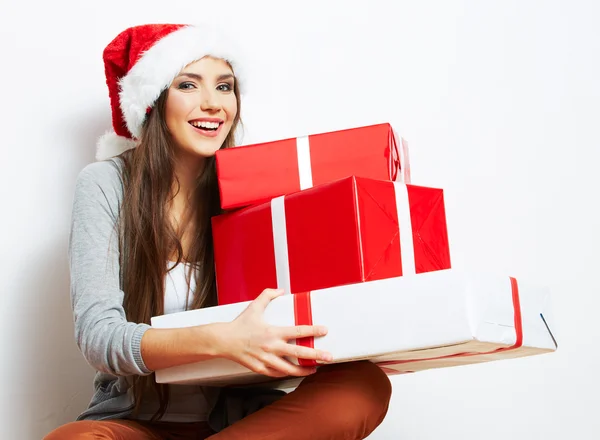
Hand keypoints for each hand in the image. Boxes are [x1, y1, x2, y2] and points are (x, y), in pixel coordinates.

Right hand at [218, 288, 332, 377]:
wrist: (223, 341)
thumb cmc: (239, 325)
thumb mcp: (254, 307)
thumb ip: (267, 296)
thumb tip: (280, 290)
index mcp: (273, 331)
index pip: (298, 330)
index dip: (313, 330)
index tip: (324, 330)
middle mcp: (272, 346)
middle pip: (299, 352)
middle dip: (316, 355)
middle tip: (328, 357)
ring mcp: (266, 359)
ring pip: (289, 368)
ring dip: (303, 370)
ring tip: (313, 370)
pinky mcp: (260, 368)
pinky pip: (276, 373)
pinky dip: (286, 373)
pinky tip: (293, 372)